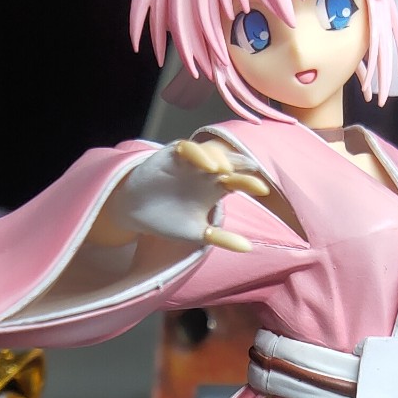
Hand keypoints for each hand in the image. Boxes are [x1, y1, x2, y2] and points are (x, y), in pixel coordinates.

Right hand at [95, 138, 266, 253]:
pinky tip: (207, 165)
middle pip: (228, 163)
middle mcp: (205, 172)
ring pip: (211, 152)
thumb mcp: (198, 233)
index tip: (262, 189)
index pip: (238, 181)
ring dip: (220, 158)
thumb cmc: (167, 220)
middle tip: (252, 169)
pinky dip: (198, 154)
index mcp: (215, 188)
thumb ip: (221, 238)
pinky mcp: (171, 155)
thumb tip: (248, 248)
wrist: (134, 213)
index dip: (250, 182)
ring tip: (226, 170)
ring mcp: (189, 162)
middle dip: (239, 164)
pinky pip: (187, 148)